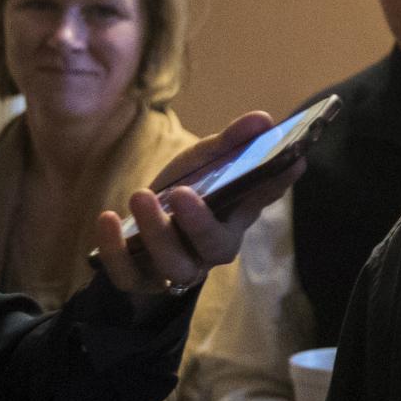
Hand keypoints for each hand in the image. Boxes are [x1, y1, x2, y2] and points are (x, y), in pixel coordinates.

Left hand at [91, 112, 303, 295]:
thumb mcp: (202, 165)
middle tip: (181, 194)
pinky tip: (107, 219)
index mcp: (234, 219)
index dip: (277, 184)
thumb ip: (230, 144)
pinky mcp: (139, 281)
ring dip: (157, 234)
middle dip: (200, 223)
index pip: (262, 200)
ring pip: (175, 266)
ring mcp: (176, 269)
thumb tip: (262, 119)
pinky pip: (129, 275)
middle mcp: (210, 250)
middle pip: (216, 248)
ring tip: (140, 196)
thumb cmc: (180, 197)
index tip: (293, 162)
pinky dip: (115, 251)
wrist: (140, 241)